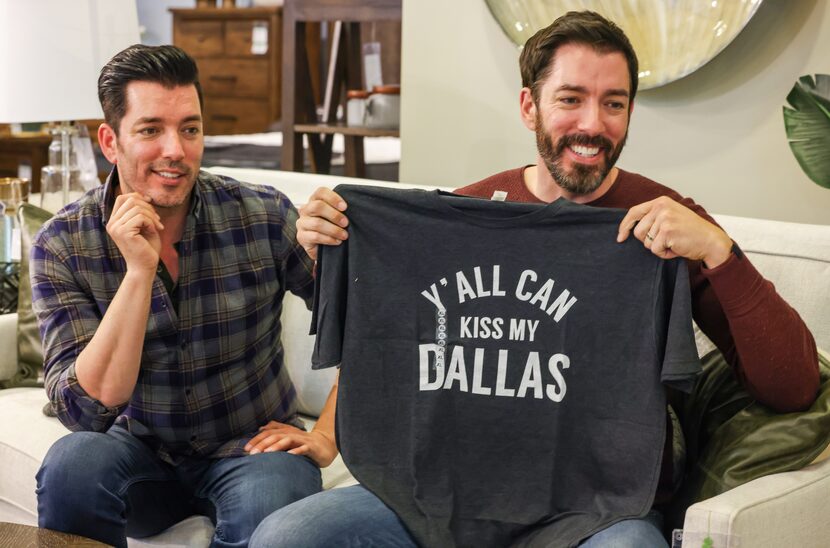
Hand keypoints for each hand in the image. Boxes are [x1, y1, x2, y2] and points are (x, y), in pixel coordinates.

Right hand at [107, 193, 163, 274]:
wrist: (145, 267)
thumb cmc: (147, 248)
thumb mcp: (144, 226)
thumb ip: (141, 212)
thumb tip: (145, 196)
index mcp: (114, 221)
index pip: (122, 198)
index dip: (138, 197)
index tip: (151, 203)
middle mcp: (112, 224)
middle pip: (130, 200)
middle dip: (148, 207)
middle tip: (158, 220)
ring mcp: (116, 228)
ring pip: (137, 208)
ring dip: (152, 215)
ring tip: (158, 226)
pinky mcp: (123, 232)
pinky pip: (141, 217)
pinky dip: (151, 222)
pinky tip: (155, 231)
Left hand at [245, 420, 337, 467]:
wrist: (325, 444)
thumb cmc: (304, 441)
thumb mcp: (289, 435)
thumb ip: (276, 429)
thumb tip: (261, 428)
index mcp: (286, 431)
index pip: (268, 433)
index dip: (257, 439)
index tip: (246, 448)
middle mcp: (292, 434)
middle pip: (275, 436)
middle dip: (263, 444)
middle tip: (252, 453)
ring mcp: (302, 440)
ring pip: (288, 440)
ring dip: (276, 446)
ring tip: (267, 453)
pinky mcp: (311, 447)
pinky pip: (303, 448)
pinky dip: (297, 451)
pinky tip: (290, 455)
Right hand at [296, 187, 348, 260]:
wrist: (322, 247)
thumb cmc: (331, 228)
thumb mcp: (335, 217)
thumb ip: (340, 210)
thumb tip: (354, 209)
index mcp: (314, 201)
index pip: (321, 192)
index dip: (333, 198)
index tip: (345, 207)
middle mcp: (306, 210)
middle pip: (317, 206)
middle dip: (334, 215)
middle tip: (345, 223)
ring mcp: (302, 223)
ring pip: (317, 223)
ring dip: (334, 230)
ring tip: (344, 235)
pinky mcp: (301, 237)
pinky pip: (315, 236)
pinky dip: (329, 239)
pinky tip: (337, 241)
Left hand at [617, 196, 731, 267]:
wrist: (711, 240)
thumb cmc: (690, 232)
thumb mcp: (671, 216)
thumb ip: (653, 217)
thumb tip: (629, 229)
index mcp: (661, 202)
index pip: (634, 212)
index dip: (625, 226)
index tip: (620, 237)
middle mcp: (662, 207)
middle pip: (638, 232)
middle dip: (649, 241)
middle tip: (668, 239)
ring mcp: (664, 218)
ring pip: (646, 242)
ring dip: (658, 247)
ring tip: (674, 242)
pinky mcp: (667, 231)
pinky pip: (655, 250)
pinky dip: (664, 253)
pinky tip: (677, 248)